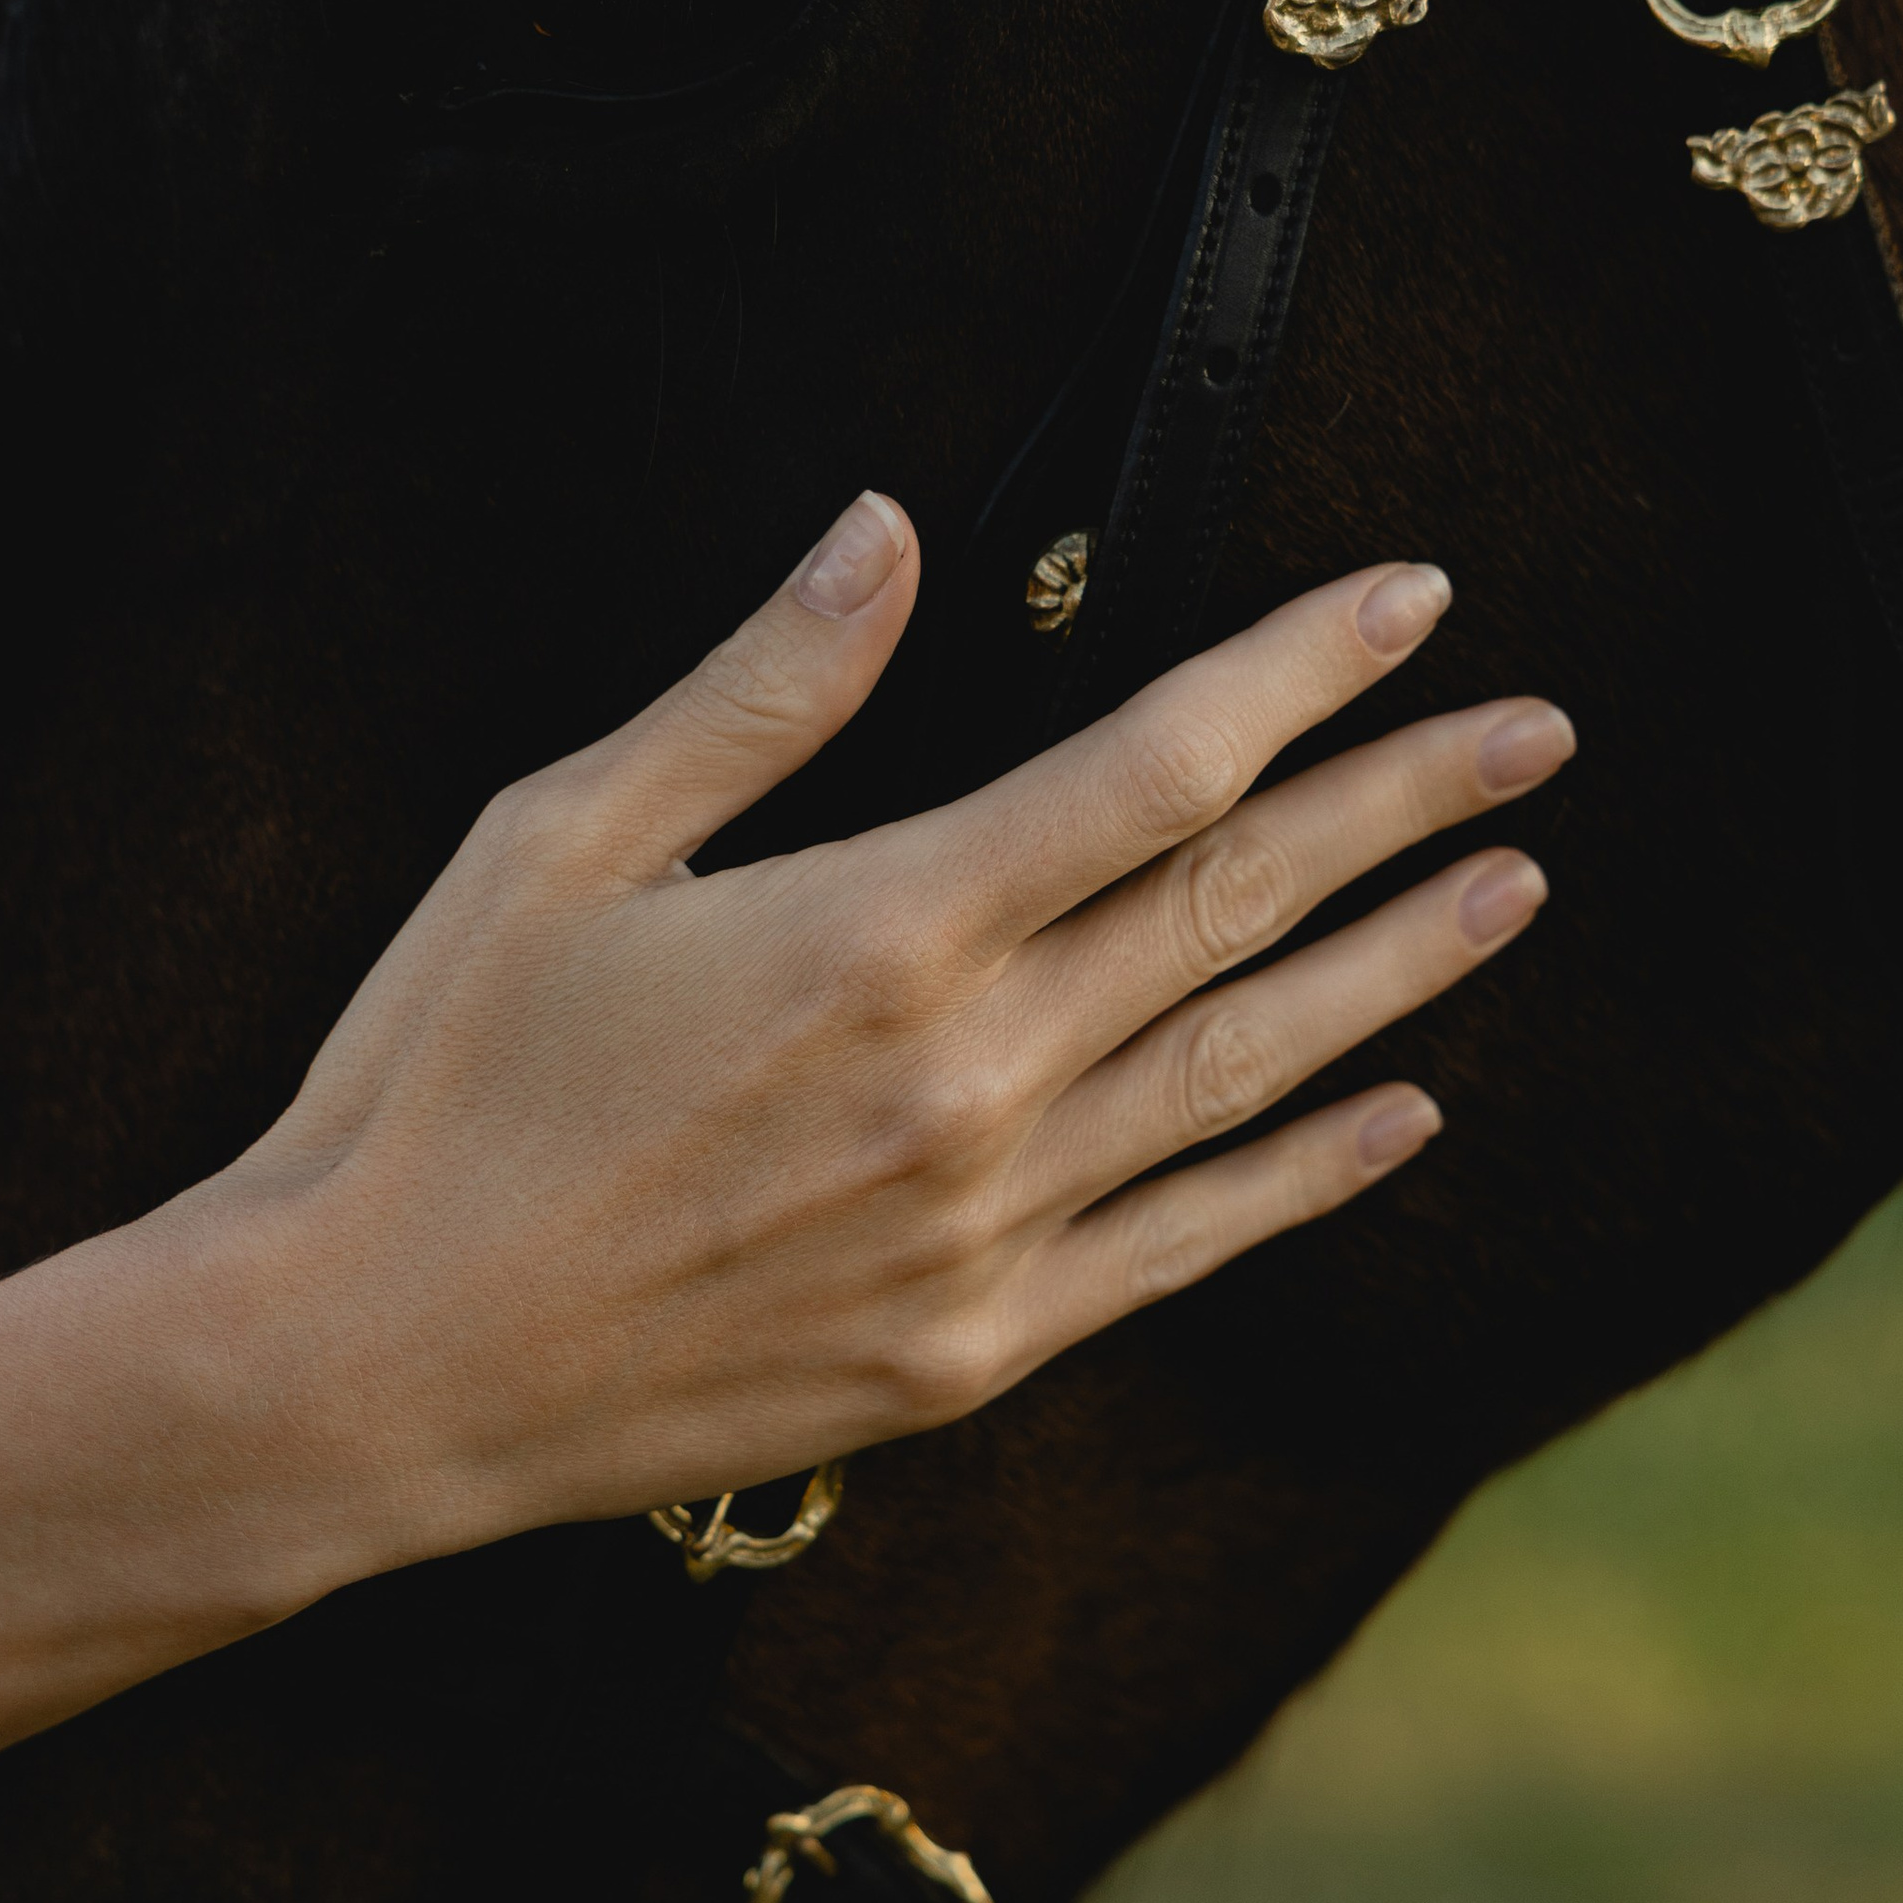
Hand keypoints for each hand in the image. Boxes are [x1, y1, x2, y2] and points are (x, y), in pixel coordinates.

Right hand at [218, 494, 1570, 1579]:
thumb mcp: (563, 841)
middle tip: (1540, 732)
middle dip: (1403, 804)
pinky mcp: (969, 1351)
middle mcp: (971, 1082)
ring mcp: (987, 1232)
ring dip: (1394, 973)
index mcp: (881, 927)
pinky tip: (1399, 1115)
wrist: (362, 1372)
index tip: (1417, 603)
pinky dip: (1305, 1175)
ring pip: (1246, 1070)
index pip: (1160, 766)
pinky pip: (1188, 1248)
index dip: (1306, 673)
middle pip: (1240, 906)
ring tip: (1511, 887)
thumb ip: (760, 690)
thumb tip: (891, 530)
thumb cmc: (435, 1083)